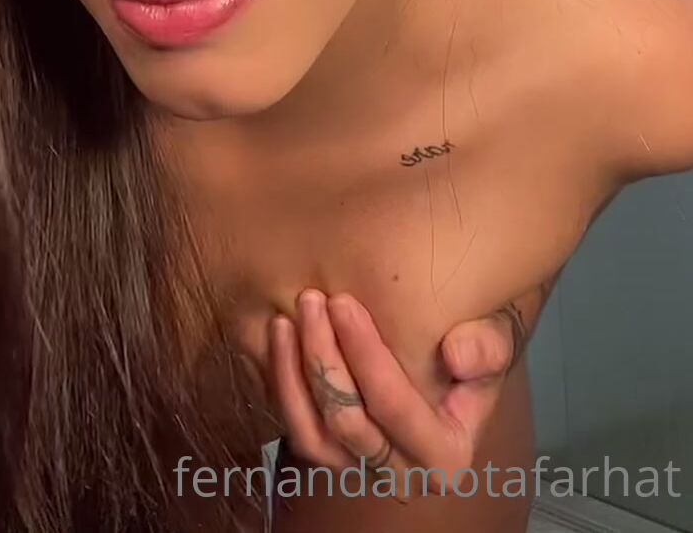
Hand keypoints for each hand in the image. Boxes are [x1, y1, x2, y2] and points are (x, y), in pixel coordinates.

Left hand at [267, 283, 550, 491]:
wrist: (452, 350)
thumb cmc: (472, 342)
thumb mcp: (495, 340)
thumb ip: (486, 346)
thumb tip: (456, 354)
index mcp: (446, 455)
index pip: (395, 406)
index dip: (365, 355)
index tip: (343, 302)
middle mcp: (402, 472)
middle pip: (348, 421)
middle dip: (324, 357)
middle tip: (313, 300)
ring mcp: (361, 466)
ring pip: (313, 436)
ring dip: (294, 375)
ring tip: (287, 319)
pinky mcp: (331, 451)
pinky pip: (296, 430)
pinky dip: (283, 384)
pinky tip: (279, 335)